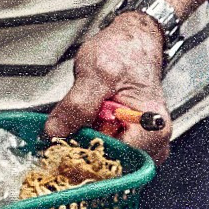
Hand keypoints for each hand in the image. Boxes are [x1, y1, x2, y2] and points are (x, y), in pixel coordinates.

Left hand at [43, 12, 172, 161]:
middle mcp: (154, 140)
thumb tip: (55, 132)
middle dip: (84, 158)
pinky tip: (77, 132)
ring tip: (69, 133)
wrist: (133, 41)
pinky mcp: (130, 139)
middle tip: (59, 143)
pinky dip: (90, 146)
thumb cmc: (123, 52)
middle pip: (116, 166)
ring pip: (110, 162)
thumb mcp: (95, 73)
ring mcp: (143, 142)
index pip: (120, 160)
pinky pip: (108, 152)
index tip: (62, 151)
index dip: (89, 159)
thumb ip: (77, 104)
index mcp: (151, 126)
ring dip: (85, 152)